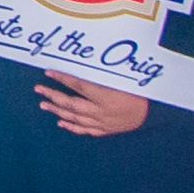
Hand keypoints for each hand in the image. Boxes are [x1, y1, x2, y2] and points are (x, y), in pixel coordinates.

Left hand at [32, 74, 153, 136]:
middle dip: (53, 96)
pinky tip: (61, 122)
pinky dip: (72, 126)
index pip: (78, 85)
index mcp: (105, 96)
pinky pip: (85, 129)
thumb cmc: (140, 91)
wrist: (154, 113)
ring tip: (44, 105)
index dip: (62, 78)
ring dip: (58, 111)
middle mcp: (100, 111)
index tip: (48, 72)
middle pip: (71, 104)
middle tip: (39, 90)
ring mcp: (102, 122)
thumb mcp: (122, 78)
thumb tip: (84, 63)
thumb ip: (103, 74)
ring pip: (75, 117)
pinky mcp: (105, 129)